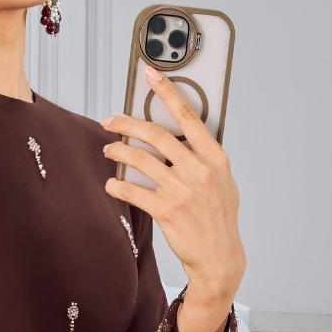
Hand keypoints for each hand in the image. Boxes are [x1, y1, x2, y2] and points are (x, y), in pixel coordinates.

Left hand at [100, 67, 245, 331]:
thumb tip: (180, 136)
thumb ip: (203, 157)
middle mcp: (199, 170)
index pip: (189, 115)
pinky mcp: (167, 211)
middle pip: (156, 134)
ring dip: (118, 152)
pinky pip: (133, 191)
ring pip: (140, 159)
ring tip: (108, 151)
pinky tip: (112, 183)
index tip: (150, 74)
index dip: (167, 91)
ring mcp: (183, 190)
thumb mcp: (223, 181)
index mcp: (215, 157)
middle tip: (110, 122)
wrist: (220, 258)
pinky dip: (118, 185)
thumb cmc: (219, 219)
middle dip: (127, 123)